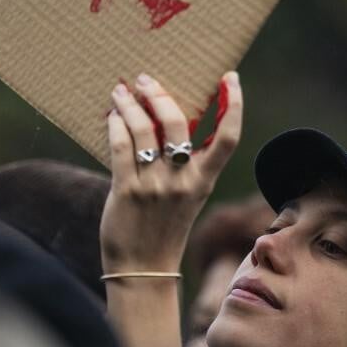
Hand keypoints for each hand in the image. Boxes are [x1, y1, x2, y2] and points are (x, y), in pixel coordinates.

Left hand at [100, 71, 241, 273]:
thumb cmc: (165, 227)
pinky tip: (112, 115)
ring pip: (144, 130)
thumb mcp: (189, 196)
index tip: (229, 78)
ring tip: (121, 90)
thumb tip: (174, 119)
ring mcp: (154, 186)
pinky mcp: (126, 191)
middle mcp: (183, 181)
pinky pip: (121, 146)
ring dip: (131, 104)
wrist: (143, 268)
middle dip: (161, 95)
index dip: (234, 105)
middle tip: (146, 79)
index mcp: (204, 181)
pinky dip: (116, 124)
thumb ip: (188, 164)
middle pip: (179, 124)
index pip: (228, 138)